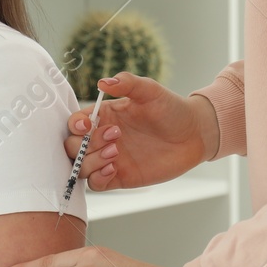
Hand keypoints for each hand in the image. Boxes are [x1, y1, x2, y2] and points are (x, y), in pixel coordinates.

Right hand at [65, 73, 216, 191]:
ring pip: (80, 167)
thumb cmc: (171, 109)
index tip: (88, 124)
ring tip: (116, 152)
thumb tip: (104, 82)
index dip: (75, 125)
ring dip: (90, 161)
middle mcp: (102, 139)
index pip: (75, 122)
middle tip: (115, 135)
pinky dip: (98, 178)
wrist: (194, 134)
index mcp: (103, 116)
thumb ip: (128, 83)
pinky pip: (95, 184)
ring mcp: (109, 159)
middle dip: (85, 144)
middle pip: (72, 146)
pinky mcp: (119, 177)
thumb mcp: (150, 90)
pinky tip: (114, 168)